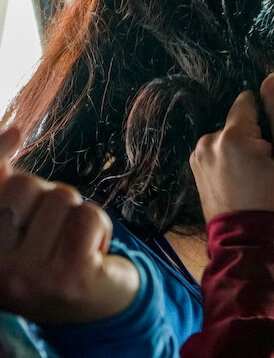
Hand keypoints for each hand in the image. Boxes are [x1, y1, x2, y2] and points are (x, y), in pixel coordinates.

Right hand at [0, 127, 139, 324]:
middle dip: (48, 196)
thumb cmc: (50, 254)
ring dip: (79, 214)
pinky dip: (101, 227)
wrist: (92, 308)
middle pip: (24, 185)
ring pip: (62, 198)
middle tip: (54, 231)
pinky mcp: (70, 277)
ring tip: (75, 243)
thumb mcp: (19, 223)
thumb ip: (2, 181)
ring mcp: (30, 276)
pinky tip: (94, 254)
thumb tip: (11, 129)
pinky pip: (89, 216)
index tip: (15, 132)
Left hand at [191, 73, 273, 220]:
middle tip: (268, 166)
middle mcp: (207, 142)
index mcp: (232, 136)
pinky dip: (231, 161)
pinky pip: (218, 152)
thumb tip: (270, 80)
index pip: (248, 100)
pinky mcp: (195, 171)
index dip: (266, 118)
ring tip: (255, 177)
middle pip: (237, 120)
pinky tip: (243, 183)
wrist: (251, 243)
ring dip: (242, 148)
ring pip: (228, 136)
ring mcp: (197, 158)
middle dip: (254, 135)